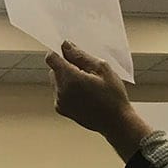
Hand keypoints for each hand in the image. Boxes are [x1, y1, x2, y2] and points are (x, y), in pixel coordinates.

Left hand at [46, 42, 150, 158]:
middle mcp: (61, 91)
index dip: (59, 51)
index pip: (51, 58)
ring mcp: (59, 101)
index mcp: (70, 79)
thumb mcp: (102, 69)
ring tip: (86, 84)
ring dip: (66, 77)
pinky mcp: (60, 109)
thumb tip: (65, 46)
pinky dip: (67, 88)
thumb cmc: (113, 96)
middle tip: (85, 70)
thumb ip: (80, 56)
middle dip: (66, 65)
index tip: (70, 52)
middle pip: (53, 69)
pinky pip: (58, 91)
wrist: (115, 122)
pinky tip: (83, 93)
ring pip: (55, 80)